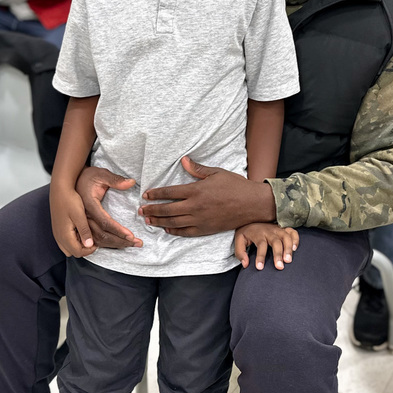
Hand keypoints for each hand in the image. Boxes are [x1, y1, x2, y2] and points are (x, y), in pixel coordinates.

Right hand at [50, 186, 94, 257]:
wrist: (59, 189)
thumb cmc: (69, 200)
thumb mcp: (79, 215)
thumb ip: (84, 231)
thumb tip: (89, 245)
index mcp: (64, 235)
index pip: (78, 252)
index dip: (90, 250)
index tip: (98, 242)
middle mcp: (59, 237)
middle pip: (74, 252)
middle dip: (85, 249)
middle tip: (94, 239)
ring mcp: (57, 233)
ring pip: (69, 248)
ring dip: (79, 245)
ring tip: (88, 234)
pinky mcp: (58, 229)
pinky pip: (66, 241)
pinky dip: (74, 240)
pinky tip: (81, 230)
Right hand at [76, 166, 142, 248]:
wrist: (72, 180)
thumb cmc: (88, 177)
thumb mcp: (101, 174)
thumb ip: (115, 179)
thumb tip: (131, 182)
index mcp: (89, 205)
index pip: (104, 222)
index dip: (118, 230)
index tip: (131, 235)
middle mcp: (84, 217)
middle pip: (102, 235)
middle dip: (121, 241)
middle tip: (138, 243)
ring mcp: (82, 223)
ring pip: (98, 240)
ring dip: (116, 244)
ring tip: (132, 244)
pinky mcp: (83, 226)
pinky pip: (95, 239)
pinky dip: (107, 243)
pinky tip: (119, 243)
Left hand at [139, 156, 275, 235]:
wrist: (252, 204)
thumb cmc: (235, 186)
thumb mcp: (216, 173)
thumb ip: (197, 169)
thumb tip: (183, 160)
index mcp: (196, 190)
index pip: (169, 193)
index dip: (155, 194)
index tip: (146, 195)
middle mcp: (195, 207)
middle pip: (167, 210)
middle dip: (152, 210)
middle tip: (140, 210)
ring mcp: (200, 220)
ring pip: (173, 223)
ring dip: (159, 222)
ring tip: (148, 221)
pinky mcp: (206, 229)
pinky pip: (186, 232)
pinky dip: (174, 231)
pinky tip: (167, 229)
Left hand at [234, 223, 299, 269]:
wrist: (251, 218)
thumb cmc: (247, 232)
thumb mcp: (239, 240)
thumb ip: (240, 252)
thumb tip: (246, 264)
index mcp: (258, 233)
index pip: (261, 245)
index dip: (260, 257)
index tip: (260, 268)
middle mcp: (269, 231)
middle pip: (276, 242)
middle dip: (278, 254)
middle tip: (280, 267)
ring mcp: (277, 229)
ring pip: (286, 237)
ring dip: (288, 248)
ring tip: (288, 260)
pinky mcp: (283, 229)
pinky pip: (292, 232)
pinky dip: (295, 239)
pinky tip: (294, 249)